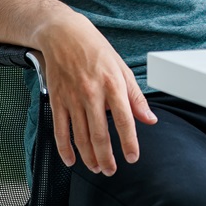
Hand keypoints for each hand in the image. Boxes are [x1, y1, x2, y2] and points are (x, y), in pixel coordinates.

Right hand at [37, 16, 156, 175]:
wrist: (64, 35)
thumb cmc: (96, 50)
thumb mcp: (123, 69)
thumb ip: (136, 97)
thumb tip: (149, 119)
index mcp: (113, 84)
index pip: (124, 119)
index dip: (129, 141)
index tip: (132, 157)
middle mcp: (92, 93)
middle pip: (99, 133)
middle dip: (106, 157)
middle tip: (111, 170)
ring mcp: (72, 98)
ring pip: (80, 136)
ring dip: (88, 157)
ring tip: (97, 168)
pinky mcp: (57, 100)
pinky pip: (60, 130)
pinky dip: (65, 148)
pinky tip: (72, 160)